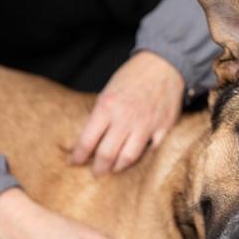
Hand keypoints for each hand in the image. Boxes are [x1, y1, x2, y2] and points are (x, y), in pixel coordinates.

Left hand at [71, 51, 184, 174]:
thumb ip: (102, 114)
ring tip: (114, 169)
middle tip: (96, 173)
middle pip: (107, 154)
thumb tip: (91, 137)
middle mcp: (125, 118)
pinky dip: (144, 157)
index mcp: (107, 106)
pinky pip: (152, 151)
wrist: (163, 65)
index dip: (79, 155)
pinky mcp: (163, 128)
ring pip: (128, 157)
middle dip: (99, 168)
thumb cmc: (134, 76)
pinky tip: (138, 159)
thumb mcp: (109, 90)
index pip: (87, 140)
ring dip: (118, 167)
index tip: (75, 162)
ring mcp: (146, 125)